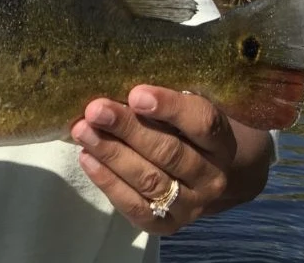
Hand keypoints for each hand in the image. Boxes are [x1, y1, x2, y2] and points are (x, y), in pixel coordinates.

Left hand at [70, 86, 248, 234]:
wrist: (204, 174)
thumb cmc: (185, 128)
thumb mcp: (186, 108)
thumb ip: (163, 100)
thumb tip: (117, 79)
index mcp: (221, 141)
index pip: (201, 122)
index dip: (169, 107)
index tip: (136, 93)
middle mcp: (212, 176)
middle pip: (168, 152)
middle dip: (128, 129)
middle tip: (95, 110)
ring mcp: (191, 205)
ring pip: (149, 179)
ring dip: (111, 153)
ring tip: (83, 131)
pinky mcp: (167, 225)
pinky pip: (135, 206)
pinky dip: (108, 182)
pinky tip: (87, 158)